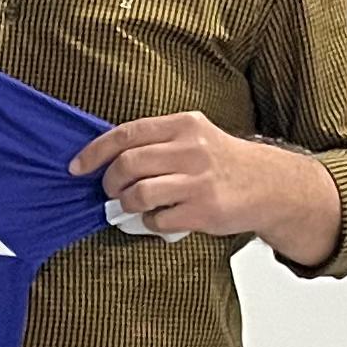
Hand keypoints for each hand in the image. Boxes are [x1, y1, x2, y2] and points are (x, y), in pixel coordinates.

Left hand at [70, 112, 343, 263]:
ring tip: (133, 206)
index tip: (77, 167)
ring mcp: (198, 181)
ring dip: (126, 205)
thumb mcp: (194, 137)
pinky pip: (157, 219)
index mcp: (184, 125)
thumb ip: (156, 142)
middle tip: (111, 192)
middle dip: (110, 183)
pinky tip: (161, 217)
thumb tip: (106, 159)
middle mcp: (191, 149)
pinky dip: (150, 222)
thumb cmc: (222, 162)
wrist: (270, 185)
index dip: (95, 152)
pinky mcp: (203, 210)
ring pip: (138, 194)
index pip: (126, 134)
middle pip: (127, 165)